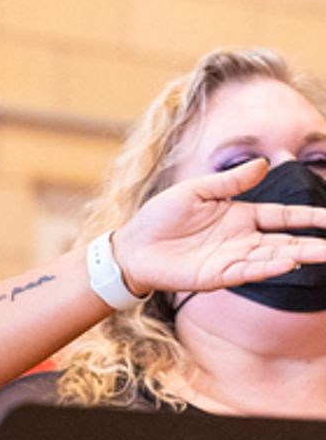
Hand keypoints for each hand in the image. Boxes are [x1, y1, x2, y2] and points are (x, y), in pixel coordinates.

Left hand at [115, 157, 325, 296]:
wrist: (134, 246)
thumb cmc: (161, 216)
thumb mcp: (196, 190)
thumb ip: (230, 181)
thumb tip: (264, 163)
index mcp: (241, 215)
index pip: (284, 217)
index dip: (308, 218)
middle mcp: (242, 239)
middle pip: (286, 241)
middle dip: (314, 244)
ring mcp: (232, 258)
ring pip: (273, 258)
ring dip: (299, 256)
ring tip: (324, 254)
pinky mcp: (217, 276)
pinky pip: (248, 271)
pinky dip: (268, 268)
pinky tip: (288, 263)